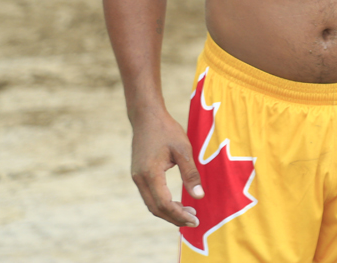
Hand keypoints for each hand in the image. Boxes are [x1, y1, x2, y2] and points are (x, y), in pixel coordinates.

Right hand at [130, 110, 203, 227]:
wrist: (146, 116)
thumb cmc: (167, 130)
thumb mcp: (183, 149)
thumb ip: (190, 173)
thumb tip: (199, 196)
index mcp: (150, 174)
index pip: (164, 204)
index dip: (179, 215)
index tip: (195, 219)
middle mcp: (140, 179)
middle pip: (155, 208)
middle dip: (174, 217)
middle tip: (194, 219)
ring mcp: (137, 177)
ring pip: (151, 204)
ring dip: (168, 211)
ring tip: (188, 213)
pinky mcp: (138, 175)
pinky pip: (149, 195)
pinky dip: (162, 203)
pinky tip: (176, 202)